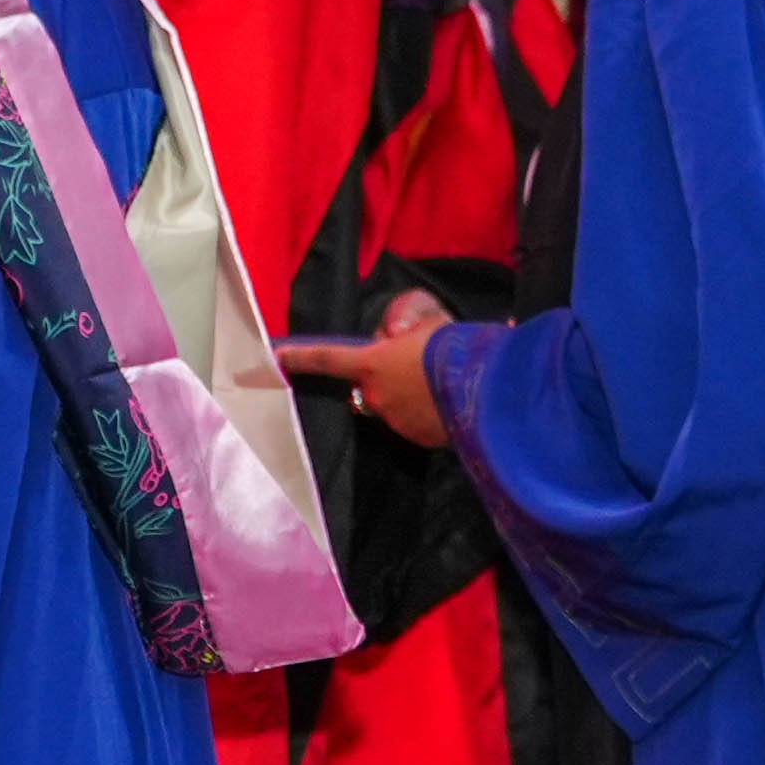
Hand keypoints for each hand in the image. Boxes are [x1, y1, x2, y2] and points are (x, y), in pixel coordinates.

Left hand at [280, 317, 456, 446]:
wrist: (489, 390)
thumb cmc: (454, 350)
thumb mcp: (429, 325)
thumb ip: (407, 330)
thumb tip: (398, 336)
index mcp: (372, 364)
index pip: (326, 358)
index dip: (300, 356)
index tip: (275, 356)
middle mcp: (376, 396)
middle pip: (370, 382)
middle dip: (387, 373)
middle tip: (420, 361)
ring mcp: (396, 422)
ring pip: (394, 403)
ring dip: (410, 394)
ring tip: (443, 381)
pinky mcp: (419, 439)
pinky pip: (416, 421)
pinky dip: (428, 412)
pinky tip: (450, 401)